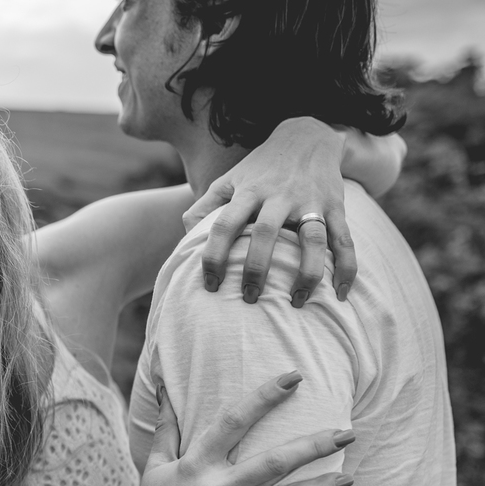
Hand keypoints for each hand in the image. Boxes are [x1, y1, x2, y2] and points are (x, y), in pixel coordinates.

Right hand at [107, 371, 352, 485]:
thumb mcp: (155, 465)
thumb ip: (167, 428)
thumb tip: (162, 389)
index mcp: (196, 463)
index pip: (234, 421)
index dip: (265, 397)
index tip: (294, 378)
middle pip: (274, 461)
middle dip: (315, 445)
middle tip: (347, 433)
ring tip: (348, 478)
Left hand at [184, 117, 356, 307]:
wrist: (308, 135)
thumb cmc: (259, 169)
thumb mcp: (228, 180)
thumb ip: (203, 208)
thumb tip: (186, 240)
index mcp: (249, 191)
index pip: (225, 224)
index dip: (214, 255)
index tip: (211, 284)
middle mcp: (279, 196)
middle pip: (266, 232)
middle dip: (257, 268)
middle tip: (249, 298)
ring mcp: (311, 200)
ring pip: (313, 238)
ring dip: (307, 272)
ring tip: (297, 302)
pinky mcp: (336, 205)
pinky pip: (345, 239)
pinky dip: (347, 266)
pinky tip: (340, 293)